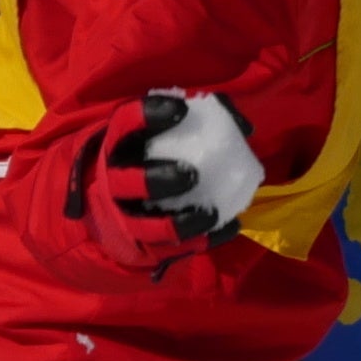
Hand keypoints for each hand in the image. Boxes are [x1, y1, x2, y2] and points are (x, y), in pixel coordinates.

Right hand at [85, 90, 263, 265]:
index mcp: (120, 145)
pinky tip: (229, 228)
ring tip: (211, 214)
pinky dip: (202, 242)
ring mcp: (126, 216)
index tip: (181, 110)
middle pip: (127, 182)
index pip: (124, 123)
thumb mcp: (163, 134)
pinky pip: (171, 249)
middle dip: (157, 180)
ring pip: (146, 226)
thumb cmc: (151, 159)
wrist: (116, 205)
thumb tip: (244, 127)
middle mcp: (115, 180)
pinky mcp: (143, 245)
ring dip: (179, 223)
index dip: (148, 114)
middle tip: (192, 175)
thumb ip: (205, 120)